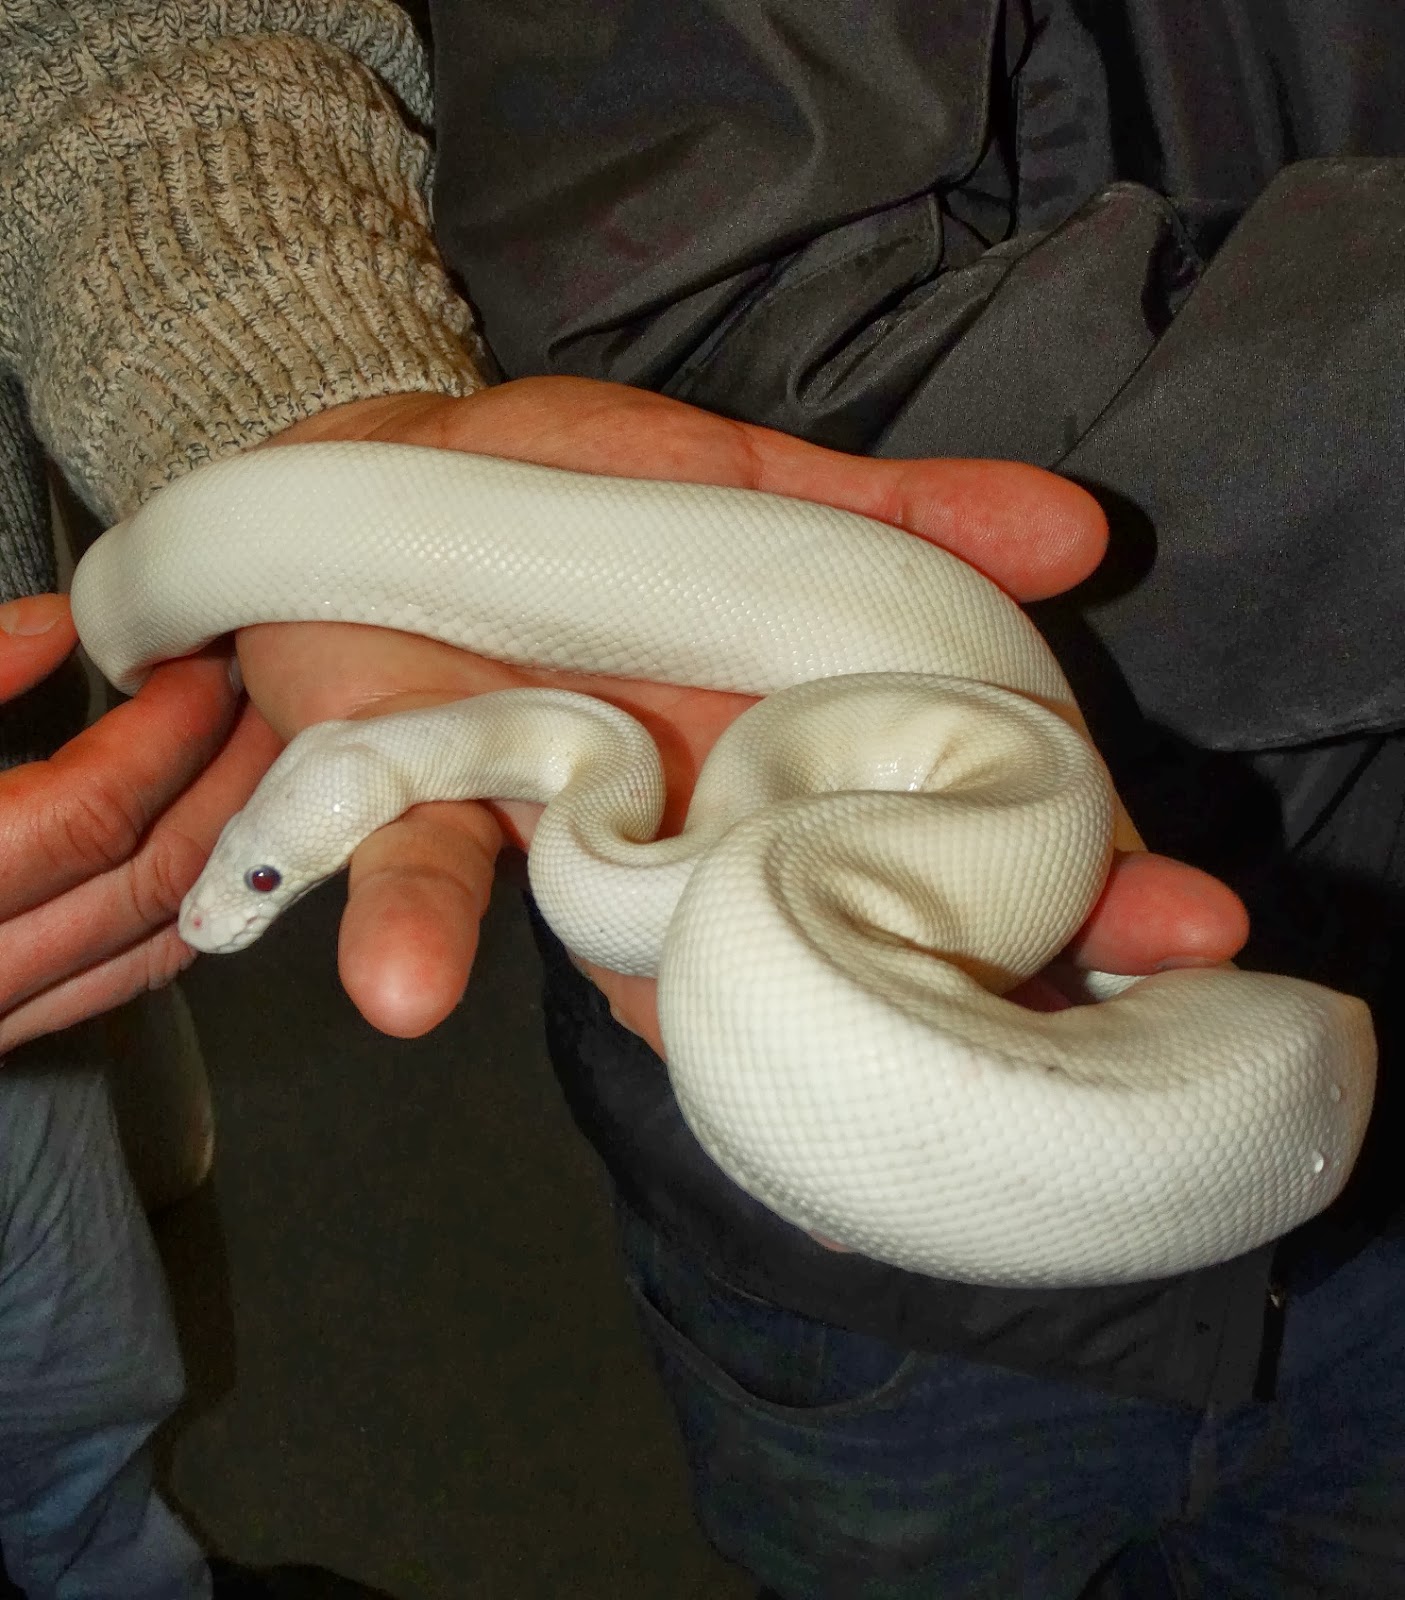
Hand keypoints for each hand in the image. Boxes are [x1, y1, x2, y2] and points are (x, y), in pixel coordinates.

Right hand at [0, 593, 280, 1054]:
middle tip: (273, 701)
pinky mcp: (8, 1027)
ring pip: (153, 937)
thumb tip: (52, 627)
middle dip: (229, 782)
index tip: (199, 665)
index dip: (163, 731)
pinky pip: (122, 976)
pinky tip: (219, 850)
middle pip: (153, 876)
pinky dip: (183, 908)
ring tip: (269, 761)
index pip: (93, 809)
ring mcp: (0, 1011)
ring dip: (225, 845)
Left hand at [236, 377, 1247, 1051]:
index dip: (1066, 889)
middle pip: (828, 936)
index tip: (1179, 928)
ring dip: (691, 1009)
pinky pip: (427, 881)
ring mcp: (568, 836)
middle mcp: (698, 826)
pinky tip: (406, 988)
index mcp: (791, 751)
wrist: (377, 477)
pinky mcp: (430, 809)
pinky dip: (416, 931)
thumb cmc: (581, 496)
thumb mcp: (751, 490)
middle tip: (1044, 1040)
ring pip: (649, 957)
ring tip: (762, 1070)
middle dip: (939, 990)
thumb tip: (1079, 534)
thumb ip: (901, 514)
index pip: (949, 840)